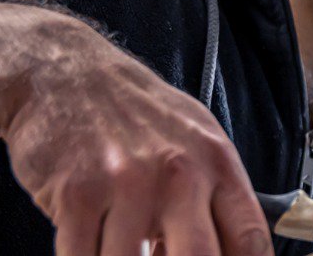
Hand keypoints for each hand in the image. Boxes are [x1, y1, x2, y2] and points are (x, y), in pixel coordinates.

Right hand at [3, 47, 271, 255]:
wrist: (62, 74)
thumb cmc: (135, 112)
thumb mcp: (196, 140)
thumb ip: (215, 199)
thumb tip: (232, 253)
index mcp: (216, 163)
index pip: (250, 239)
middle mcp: (179, 174)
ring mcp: (128, 185)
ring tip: (124, 247)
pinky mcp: (77, 195)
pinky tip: (91, 246)